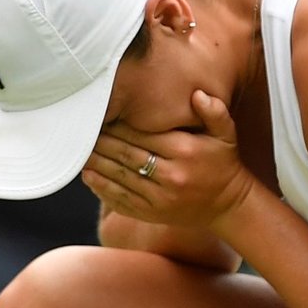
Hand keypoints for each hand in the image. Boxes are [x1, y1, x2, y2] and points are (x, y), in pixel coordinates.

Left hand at [83, 91, 252, 230]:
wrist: (229, 205)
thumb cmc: (223, 163)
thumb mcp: (226, 134)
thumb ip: (214, 112)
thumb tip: (197, 94)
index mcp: (185, 150)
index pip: (141, 133)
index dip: (117, 123)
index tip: (100, 114)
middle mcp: (171, 174)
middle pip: (125, 154)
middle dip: (100, 141)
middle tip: (80, 130)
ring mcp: (161, 197)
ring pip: (119, 177)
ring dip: (96, 163)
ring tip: (77, 150)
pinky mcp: (154, 213)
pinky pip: (122, 200)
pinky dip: (102, 188)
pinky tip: (88, 176)